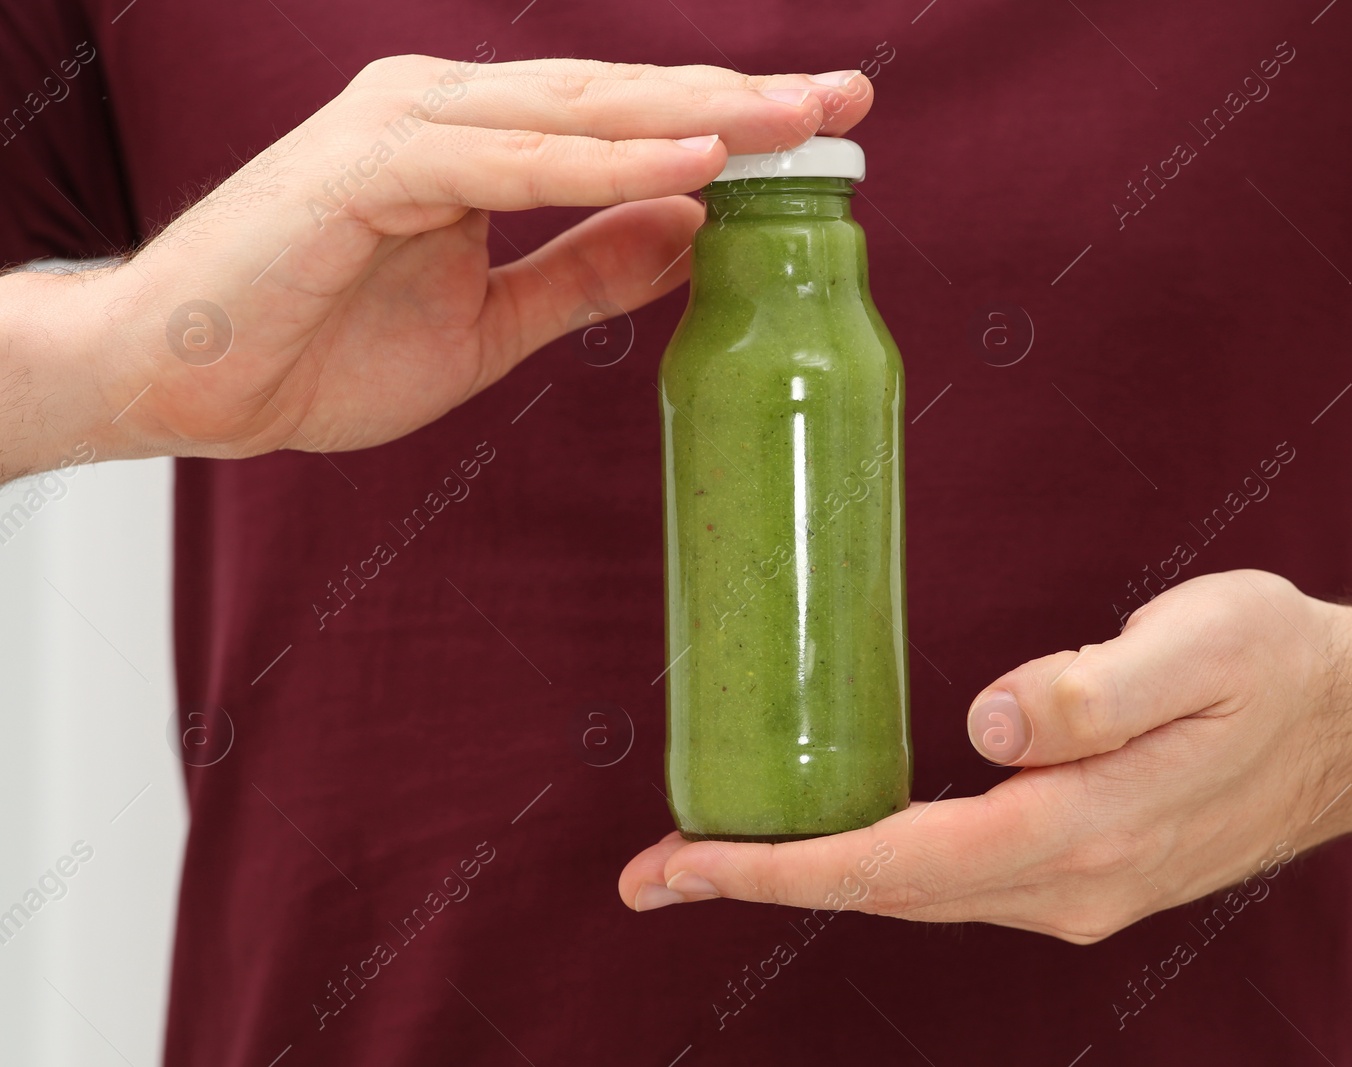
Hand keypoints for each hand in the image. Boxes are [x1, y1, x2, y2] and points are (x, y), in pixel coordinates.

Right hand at [3, 56, 869, 474]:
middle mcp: (449, 111)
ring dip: (690, 113)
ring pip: (578, 113)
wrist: (188, 382)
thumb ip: (585, 270)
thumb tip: (691, 230)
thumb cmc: (320, 348)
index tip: (827, 128)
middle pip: (621, 96)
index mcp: (479, 140)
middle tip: (848, 96)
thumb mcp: (493, 322)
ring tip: (797, 120)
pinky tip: (686, 158)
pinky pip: (509, 163)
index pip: (625, 120)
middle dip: (739, 98)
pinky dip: (598, 162)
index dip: (727, 121)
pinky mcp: (369, 165)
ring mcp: (407, 125)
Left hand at [620, 570, 1351, 941]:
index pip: (898, 867)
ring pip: (916, 895)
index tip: (684, 865)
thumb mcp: (1204, 644)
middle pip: (887, 896)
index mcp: (1085, 831)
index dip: (781, 869)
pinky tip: (839, 839)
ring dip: (813, 878)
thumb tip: (990, 724)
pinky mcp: (1085, 868)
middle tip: (657, 866)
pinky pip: (955, 881)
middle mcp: (1073, 883)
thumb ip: (1098, 688)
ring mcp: (1080, 888)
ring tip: (719, 855)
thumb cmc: (1283, 665)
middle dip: (766, 882)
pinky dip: (877, 867)